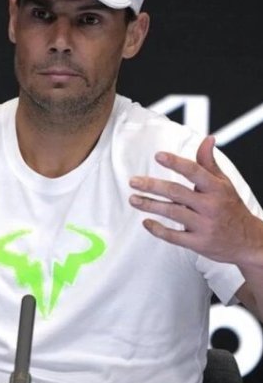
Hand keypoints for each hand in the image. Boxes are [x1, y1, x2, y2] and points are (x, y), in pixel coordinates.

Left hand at [128, 135, 261, 264]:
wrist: (250, 241)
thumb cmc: (231, 207)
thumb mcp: (224, 184)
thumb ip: (209, 163)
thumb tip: (208, 139)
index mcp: (217, 189)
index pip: (194, 171)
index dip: (176, 162)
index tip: (158, 155)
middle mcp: (211, 206)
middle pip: (177, 192)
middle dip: (152, 186)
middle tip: (133, 181)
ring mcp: (205, 226)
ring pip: (172, 212)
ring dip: (149, 205)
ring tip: (133, 199)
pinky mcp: (199, 243)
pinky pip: (174, 236)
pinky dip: (157, 229)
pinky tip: (146, 222)